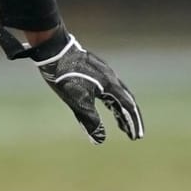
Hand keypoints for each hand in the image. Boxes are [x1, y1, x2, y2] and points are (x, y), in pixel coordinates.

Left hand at [0, 26, 144, 144]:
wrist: (54, 50)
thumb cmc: (65, 76)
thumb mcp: (78, 101)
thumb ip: (90, 120)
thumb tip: (100, 140)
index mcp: (110, 85)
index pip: (127, 107)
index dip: (132, 123)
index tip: (136, 137)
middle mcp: (111, 77)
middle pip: (126, 101)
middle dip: (129, 119)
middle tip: (132, 134)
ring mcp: (103, 72)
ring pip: (117, 95)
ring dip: (120, 111)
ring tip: (121, 125)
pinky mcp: (95, 70)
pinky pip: (109, 89)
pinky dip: (112, 101)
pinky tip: (108, 104)